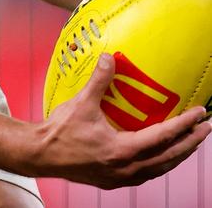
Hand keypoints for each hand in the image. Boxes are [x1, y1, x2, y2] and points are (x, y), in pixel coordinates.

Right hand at [34, 54, 210, 188]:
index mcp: (123, 151)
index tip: (200, 115)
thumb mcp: (81, 103)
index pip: (163, 137)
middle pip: (169, 157)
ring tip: (190, 141)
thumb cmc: (60, 131)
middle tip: (206, 128)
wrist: (41, 154)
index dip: (185, 126)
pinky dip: (160, 162)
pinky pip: (147, 172)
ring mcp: (121, 177)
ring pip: (160, 168)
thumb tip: (109, 57)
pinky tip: (161, 154)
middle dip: (191, 142)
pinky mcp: (114, 180)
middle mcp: (127, 168)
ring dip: (178, 154)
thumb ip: (99, 81)